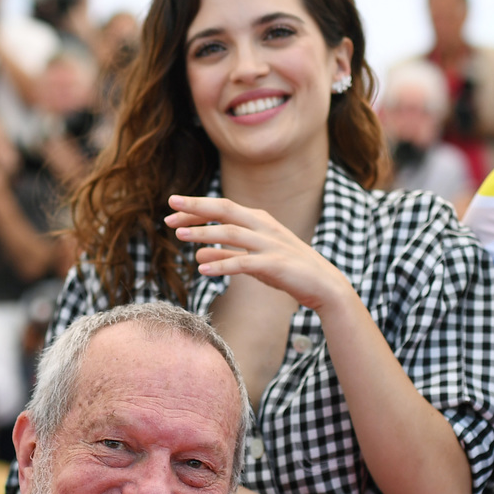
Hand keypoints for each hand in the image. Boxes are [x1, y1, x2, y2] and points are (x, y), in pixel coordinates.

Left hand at [165, 195, 354, 312]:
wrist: (324, 286)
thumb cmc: (288, 271)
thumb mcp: (251, 261)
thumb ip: (225, 254)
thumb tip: (197, 253)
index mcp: (259, 220)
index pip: (222, 208)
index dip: (196, 207)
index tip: (172, 209)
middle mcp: (264, 227)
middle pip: (225, 210)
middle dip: (196, 208)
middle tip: (169, 210)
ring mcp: (270, 244)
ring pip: (232, 233)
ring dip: (204, 233)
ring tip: (179, 235)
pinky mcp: (275, 265)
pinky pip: (244, 262)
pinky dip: (222, 264)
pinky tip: (202, 269)